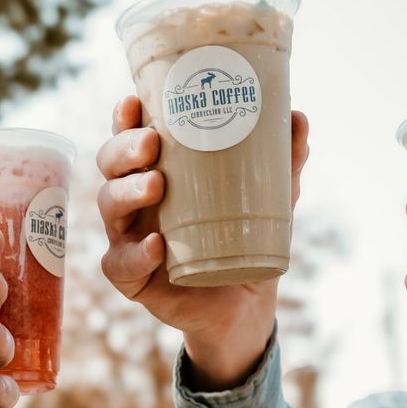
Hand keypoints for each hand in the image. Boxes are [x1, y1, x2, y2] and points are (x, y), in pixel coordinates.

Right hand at [96, 96, 309, 389]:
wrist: (243, 306)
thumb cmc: (244, 242)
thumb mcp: (267, 200)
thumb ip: (281, 163)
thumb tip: (298, 118)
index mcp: (156, 174)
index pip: (129, 139)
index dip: (123, 119)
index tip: (135, 102)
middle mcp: (134, 203)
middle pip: (109, 167)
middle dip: (123, 150)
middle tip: (152, 144)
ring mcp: (128, 239)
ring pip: (108, 208)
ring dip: (126, 192)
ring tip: (156, 186)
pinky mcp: (132, 278)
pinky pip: (119, 264)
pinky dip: (135, 253)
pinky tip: (156, 244)